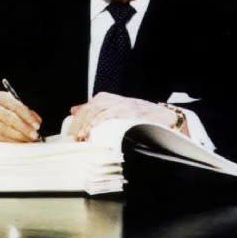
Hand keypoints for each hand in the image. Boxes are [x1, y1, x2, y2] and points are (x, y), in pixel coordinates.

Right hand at [0, 90, 42, 141]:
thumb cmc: (5, 109)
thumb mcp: (14, 104)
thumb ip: (26, 111)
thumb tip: (37, 121)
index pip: (16, 106)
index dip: (28, 116)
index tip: (37, 125)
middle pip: (9, 118)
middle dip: (24, 128)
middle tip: (35, 135)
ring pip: (5, 131)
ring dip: (20, 137)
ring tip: (30, 140)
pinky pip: (1, 140)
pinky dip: (13, 142)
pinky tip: (21, 143)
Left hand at [68, 92, 188, 139]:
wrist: (164, 117)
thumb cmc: (138, 117)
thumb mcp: (114, 111)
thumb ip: (95, 111)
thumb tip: (74, 110)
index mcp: (107, 99)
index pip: (87, 107)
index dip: (78, 120)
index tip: (72, 134)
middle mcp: (114, 99)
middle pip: (90, 108)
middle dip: (81, 123)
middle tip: (75, 138)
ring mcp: (123, 104)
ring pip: (98, 110)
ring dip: (88, 124)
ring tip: (83, 137)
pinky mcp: (131, 111)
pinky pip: (111, 113)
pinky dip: (101, 121)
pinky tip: (95, 130)